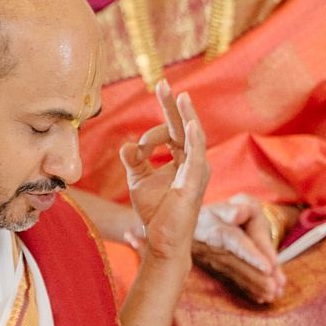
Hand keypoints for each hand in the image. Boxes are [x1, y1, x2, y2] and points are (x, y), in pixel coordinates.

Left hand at [120, 82, 211, 274]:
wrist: (162, 242)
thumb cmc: (156, 214)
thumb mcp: (139, 181)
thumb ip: (135, 161)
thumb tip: (128, 146)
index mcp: (183, 160)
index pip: (170, 133)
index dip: (150, 136)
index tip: (136, 151)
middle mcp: (194, 162)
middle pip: (183, 126)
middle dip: (172, 105)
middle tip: (162, 83)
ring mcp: (197, 170)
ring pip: (193, 135)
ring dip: (185, 115)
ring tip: (179, 96)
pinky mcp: (194, 181)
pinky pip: (196, 155)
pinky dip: (193, 138)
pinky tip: (188, 125)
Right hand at [193, 195, 286, 305]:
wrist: (200, 225)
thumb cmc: (224, 213)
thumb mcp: (230, 205)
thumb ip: (237, 209)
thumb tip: (238, 213)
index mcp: (218, 230)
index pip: (236, 242)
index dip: (251, 255)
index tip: (268, 267)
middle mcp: (214, 248)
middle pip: (238, 264)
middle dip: (257, 277)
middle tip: (275, 288)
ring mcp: (214, 262)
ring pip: (236, 275)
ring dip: (255, 286)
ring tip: (273, 295)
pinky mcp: (217, 271)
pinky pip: (233, 282)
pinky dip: (248, 291)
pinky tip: (261, 299)